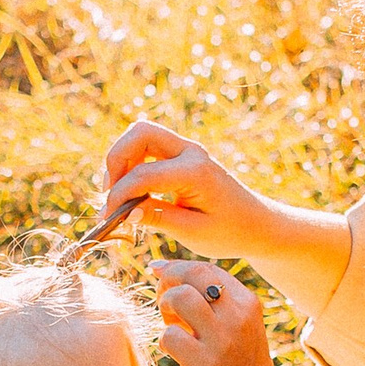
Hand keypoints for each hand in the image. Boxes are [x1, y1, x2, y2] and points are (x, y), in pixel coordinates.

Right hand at [99, 119, 282, 263]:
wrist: (256, 224)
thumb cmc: (230, 232)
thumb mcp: (192, 233)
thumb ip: (157, 218)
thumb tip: (123, 211)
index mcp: (196, 171)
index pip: (143, 174)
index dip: (119, 196)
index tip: (107, 218)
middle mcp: (191, 152)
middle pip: (140, 133)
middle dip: (116, 159)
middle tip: (108, 192)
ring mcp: (187, 150)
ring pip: (141, 134)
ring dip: (122, 159)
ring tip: (116, 192)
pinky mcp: (182, 156)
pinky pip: (148, 146)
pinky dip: (132, 163)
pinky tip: (129, 190)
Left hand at [154, 260, 282, 365]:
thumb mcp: (235, 331)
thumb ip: (209, 304)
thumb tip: (163, 273)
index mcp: (248, 304)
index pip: (207, 269)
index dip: (177, 268)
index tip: (160, 274)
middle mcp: (238, 316)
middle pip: (193, 274)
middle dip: (169, 281)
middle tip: (163, 301)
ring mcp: (222, 339)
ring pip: (180, 297)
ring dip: (166, 308)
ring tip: (171, 326)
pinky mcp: (204, 364)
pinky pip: (169, 335)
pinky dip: (165, 342)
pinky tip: (174, 353)